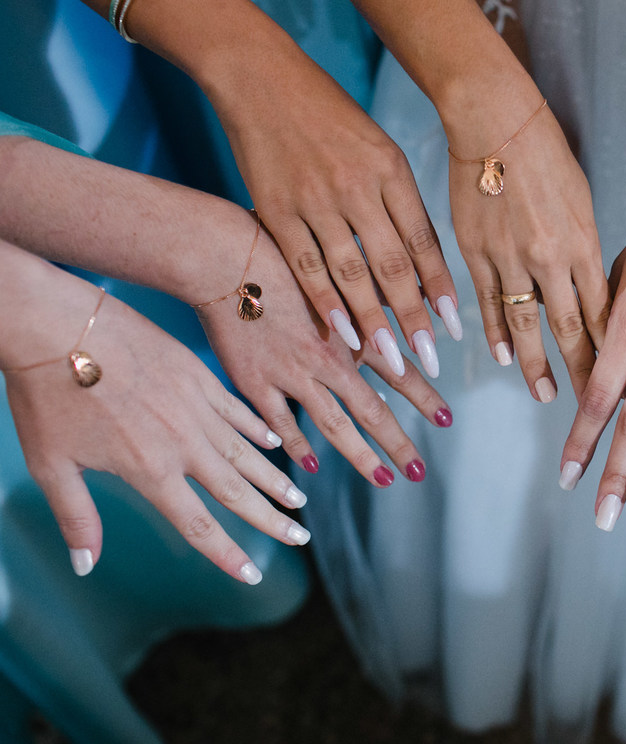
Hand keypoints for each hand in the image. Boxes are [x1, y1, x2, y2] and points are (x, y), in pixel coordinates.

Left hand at [4, 272, 304, 582]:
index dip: (228, 554)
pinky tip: (274, 441)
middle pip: (238, 491)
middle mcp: (183, 443)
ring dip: (275, 477)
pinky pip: (238, 410)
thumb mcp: (51, 464)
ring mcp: (196, 407)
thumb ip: (76, 516)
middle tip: (302, 535)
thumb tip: (87, 565)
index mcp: (150, 470)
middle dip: (272, 518)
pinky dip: (258, 429)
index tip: (254, 575)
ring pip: (247, 451)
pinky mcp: (198, 376)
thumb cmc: (47, 395)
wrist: (60, 327)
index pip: (198, 525)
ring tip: (298, 497)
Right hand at [194, 218, 450, 486]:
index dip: (426, 398)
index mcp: (352, 331)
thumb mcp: (340, 273)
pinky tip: (313, 465)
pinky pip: (281, 423)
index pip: (400, 372)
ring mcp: (291, 374)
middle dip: (398, 443)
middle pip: (372, 410)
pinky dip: (297, 445)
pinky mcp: (254, 381)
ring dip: (361, 455)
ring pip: (334, 424)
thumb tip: (413, 302)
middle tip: (419, 471)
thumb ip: (374, 297)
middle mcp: (328, 358)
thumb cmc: (283, 256)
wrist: (223, 259)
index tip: (448, 420)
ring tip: (384, 479)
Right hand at [210, 47, 458, 377]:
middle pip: (393, 266)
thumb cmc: (329, 117)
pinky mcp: (276, 208)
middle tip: (430, 361)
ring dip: (373, 323)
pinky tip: (341, 334)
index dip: (440, 288)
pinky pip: (306, 266)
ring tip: (391, 362)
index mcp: (391, 171)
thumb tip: (421, 263)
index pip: (424, 241)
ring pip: (352, 274)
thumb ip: (398, 202)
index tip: (455, 329)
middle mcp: (359, 187)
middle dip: (414, 319)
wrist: (261, 77)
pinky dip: (325, 303)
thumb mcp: (378, 149)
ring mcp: (316, 199)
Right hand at [448, 101, 608, 401]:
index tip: (624, 377)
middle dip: (584, 371)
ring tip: (547, 394)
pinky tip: (503, 357)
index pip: (604, 312)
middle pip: (571, 329)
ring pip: (527, 325)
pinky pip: (487, 303)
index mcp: (583, 244)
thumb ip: (584, 248)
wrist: (495, 121)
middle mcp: (550, 259)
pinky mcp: (475, 253)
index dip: (614, 350)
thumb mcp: (580, 201)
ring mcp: (510, 259)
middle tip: (594, 406)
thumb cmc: (546, 153)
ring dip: (537, 364)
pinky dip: (495, 333)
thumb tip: (590, 286)